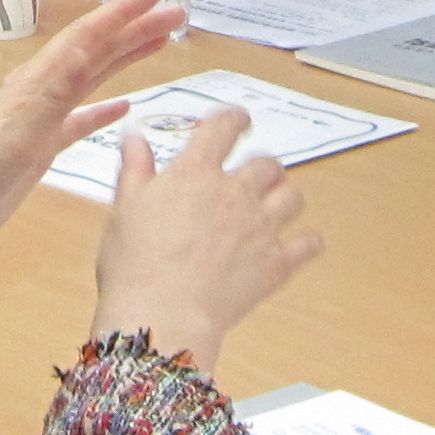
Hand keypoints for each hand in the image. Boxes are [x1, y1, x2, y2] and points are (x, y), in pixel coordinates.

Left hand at [0, 0, 179, 295]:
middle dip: (135, 29)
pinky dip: (105, 109)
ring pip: (93, 78)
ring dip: (126, 59)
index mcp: (39, 78)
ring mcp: (43, 116)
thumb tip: (87, 45)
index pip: (88, 35)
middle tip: (176, 14)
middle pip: (97, 50)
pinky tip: (125, 108)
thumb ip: (56, 88)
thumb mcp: (24, 126)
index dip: (123, 12)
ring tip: (160, 43)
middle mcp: (42, 88)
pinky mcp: (43, 144)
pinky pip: (81, 119)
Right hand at [92, 106, 321, 375]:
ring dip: (285, 197)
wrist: (161, 315)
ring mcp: (260, 228)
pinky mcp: (276, 264)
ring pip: (293, 196)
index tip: (239, 121)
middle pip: (267, 163)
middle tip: (254, 176)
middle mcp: (235, 193)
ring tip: (275, 205)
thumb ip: (135, 167)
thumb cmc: (134, 264)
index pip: (224, 127)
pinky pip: (309, 243)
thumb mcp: (124, 207)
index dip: (234, 119)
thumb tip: (134, 136)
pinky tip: (301, 244)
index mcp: (195, 173)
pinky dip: (308, 241)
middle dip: (262, 166)